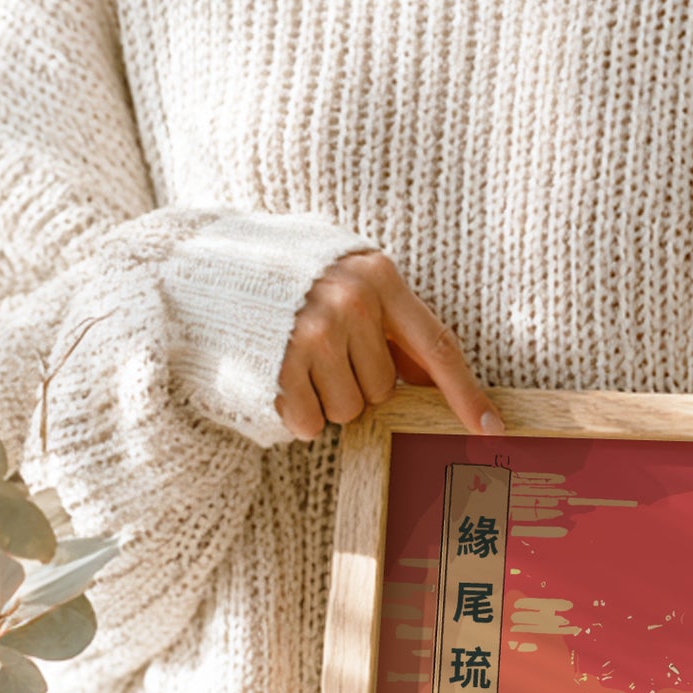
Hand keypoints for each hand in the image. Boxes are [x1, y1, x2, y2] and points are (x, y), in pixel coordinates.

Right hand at [276, 251, 501, 440]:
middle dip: (356, 383)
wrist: (200, 264)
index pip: (438, 346)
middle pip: (384, 389)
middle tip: (320, 352)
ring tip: (294, 360)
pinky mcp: (280, 366)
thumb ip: (390, 322)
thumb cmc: (284, 277)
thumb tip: (430, 377)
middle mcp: (352, 303)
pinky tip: (277, 377)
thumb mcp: (345, 279)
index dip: (467, 393)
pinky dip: (297, 413)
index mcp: (378, 277)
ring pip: (350, 411)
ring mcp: (314, 334)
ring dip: (325, 400)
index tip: (492, 428)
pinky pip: (311, 423)